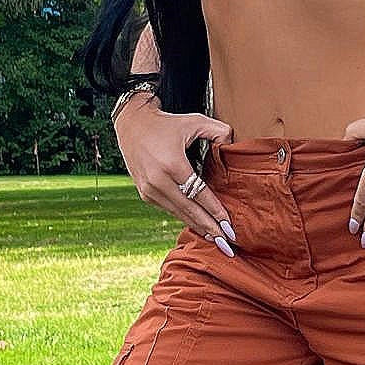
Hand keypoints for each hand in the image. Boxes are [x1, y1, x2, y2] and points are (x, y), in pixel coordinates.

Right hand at [114, 95, 237, 256]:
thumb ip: (217, 130)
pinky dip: (185, 218)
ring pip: (179, 213)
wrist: (132, 125)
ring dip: (198, 227)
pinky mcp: (145, 194)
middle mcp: (158, 180)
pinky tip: (199, 226)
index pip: (199, 193)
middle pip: (190, 210)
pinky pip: (170, 210)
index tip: (229, 226)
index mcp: (172, 164)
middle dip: (210, 228)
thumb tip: (232, 143)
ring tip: (215, 239)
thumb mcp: (193, 121)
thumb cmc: (166, 124)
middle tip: (226, 243)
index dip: (215, 211)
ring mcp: (149, 189)